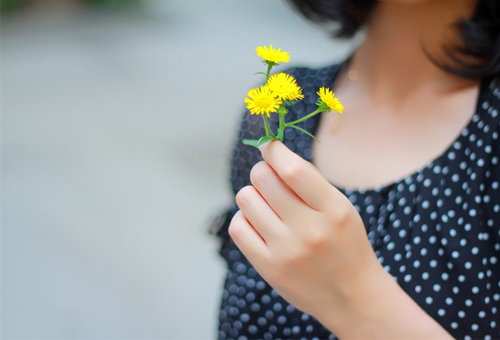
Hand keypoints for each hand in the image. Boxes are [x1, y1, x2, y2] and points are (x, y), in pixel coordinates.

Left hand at [228, 140, 383, 321]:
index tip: (268, 146)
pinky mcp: (268, 267)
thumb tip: (271, 152)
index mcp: (333, 210)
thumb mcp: (341, 208)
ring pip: (246, 199)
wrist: (351, 297)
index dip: (273, 150)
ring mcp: (286, 251)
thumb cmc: (345, 244)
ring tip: (267, 206)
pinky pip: (238, 227)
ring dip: (253, 195)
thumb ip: (309, 182)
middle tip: (270, 181)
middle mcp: (309, 230)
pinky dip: (244, 219)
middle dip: (263, 172)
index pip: (292, 169)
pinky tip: (259, 224)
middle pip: (262, 179)